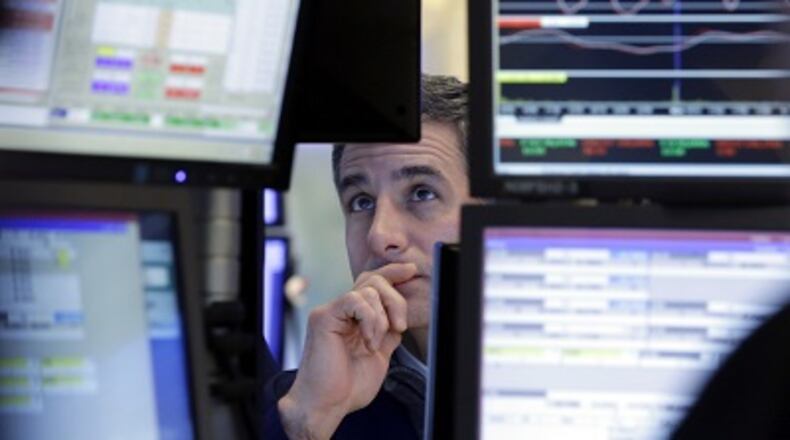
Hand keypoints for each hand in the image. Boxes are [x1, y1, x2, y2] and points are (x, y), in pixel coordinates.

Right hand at [277, 263, 416, 439]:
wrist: (328, 405)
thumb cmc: (347, 387)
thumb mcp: (379, 356)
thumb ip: (388, 334)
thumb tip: (400, 318)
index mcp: (354, 318)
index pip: (373, 284)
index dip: (392, 273)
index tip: (411, 270)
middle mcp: (341, 311)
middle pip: (373, 281)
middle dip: (395, 299)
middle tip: (401, 325)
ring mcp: (332, 312)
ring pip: (367, 290)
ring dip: (381, 318)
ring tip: (375, 343)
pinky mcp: (324, 316)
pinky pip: (355, 300)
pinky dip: (369, 320)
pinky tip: (367, 340)